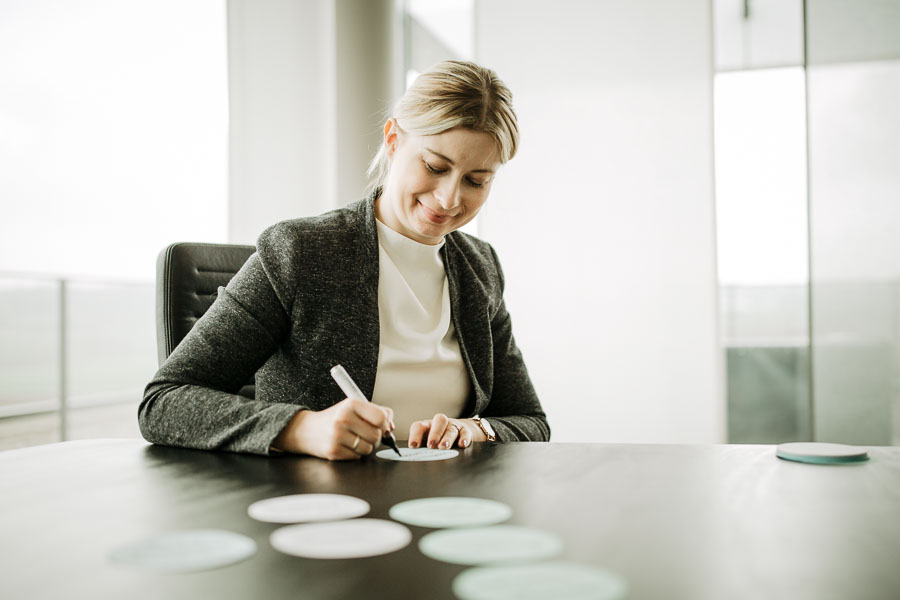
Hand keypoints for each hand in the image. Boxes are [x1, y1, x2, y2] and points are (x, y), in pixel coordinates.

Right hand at [273, 398, 393, 459]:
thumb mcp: (353, 407)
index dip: (385, 424)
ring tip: (354, 440)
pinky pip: (357, 457)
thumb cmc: (335, 418)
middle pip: (376, 436)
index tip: (381, 426)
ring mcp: (337, 436)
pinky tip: (345, 446)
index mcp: (351, 404)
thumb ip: (376, 412)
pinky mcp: (333, 451)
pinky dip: (354, 454)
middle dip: (375, 438)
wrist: (306, 430)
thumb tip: (392, 425)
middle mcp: (343, 419)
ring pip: (368, 449)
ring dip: (365, 447)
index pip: (381, 418)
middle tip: (366, 434)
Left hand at [408, 414, 484, 449]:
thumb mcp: (429, 444)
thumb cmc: (439, 442)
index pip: (419, 426)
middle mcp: (440, 424)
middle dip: (434, 433)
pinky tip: (462, 445)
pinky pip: (465, 433)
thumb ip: (423, 450)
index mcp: (428, 426)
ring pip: (451, 429)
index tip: (413, 446)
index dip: (415, 435)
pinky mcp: (465, 431)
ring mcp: (453, 426)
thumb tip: (417, 459)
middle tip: (431, 445)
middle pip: (439, 421)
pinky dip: (464, 438)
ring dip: (447, 438)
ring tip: (444, 447)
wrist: (460, 434)